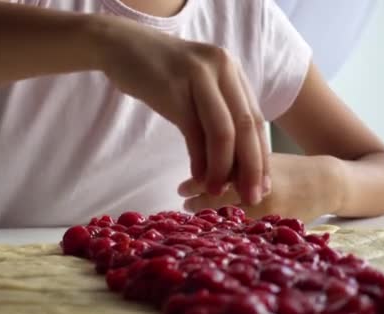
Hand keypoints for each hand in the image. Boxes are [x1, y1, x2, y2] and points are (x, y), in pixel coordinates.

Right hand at [94, 15, 268, 204]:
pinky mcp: (174, 88)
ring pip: (223, 131)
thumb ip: (216, 114)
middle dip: (252, 167)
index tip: (261, 186)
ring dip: (223, 168)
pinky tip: (198, 179)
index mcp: (232, 70)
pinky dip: (199, 159)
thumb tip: (231, 164)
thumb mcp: (196, 87)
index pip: (256, 119)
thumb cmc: (159, 73)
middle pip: (246, 126)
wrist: (121, 46)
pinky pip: (194, 131)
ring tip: (218, 193)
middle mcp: (223, 69)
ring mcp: (199, 76)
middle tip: (252, 198)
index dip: (262, 157)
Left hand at [178, 153, 343, 222]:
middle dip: (197, 204)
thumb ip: (234, 163)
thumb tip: (200, 167)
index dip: (195, 185)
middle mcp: (257, 190)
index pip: (215, 178)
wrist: (325, 183)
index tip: (181, 189)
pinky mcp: (274, 225)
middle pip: (217, 200)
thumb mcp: (261, 158)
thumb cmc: (288, 168)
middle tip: (186, 204)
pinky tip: (217, 228)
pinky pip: (245, 231)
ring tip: (196, 215)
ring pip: (228, 218)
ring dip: (209, 218)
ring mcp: (266, 210)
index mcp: (252, 168)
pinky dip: (228, 228)